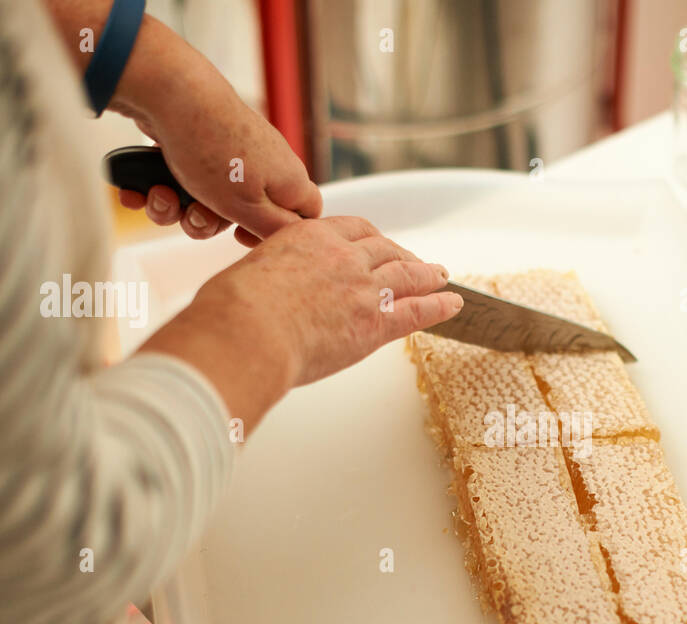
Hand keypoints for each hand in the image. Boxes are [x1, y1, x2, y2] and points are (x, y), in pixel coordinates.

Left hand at [117, 96, 319, 245]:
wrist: (170, 93)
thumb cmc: (214, 150)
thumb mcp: (248, 208)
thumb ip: (276, 229)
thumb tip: (294, 237)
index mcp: (287, 180)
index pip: (304, 214)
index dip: (279, 232)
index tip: (244, 235)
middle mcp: (263, 165)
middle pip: (243, 214)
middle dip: (208, 223)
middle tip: (194, 216)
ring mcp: (229, 153)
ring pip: (206, 200)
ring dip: (178, 208)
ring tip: (161, 194)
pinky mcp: (199, 143)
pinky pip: (182, 180)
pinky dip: (160, 188)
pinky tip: (139, 188)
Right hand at [166, 216, 462, 396]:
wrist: (246, 331)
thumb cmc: (232, 308)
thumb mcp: (248, 273)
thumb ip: (269, 275)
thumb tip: (263, 293)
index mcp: (309, 237)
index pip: (352, 229)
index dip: (371, 238)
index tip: (377, 243)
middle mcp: (343, 257)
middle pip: (385, 249)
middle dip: (403, 255)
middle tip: (416, 261)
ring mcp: (363, 289)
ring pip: (407, 275)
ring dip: (428, 275)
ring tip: (442, 277)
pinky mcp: (375, 323)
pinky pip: (418, 310)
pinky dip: (439, 306)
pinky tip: (454, 304)